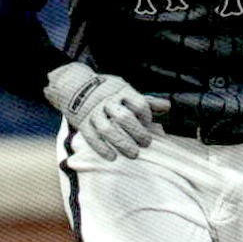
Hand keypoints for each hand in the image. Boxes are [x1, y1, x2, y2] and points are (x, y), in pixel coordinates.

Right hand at [44, 62, 170, 160]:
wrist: (75, 84)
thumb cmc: (107, 90)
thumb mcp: (126, 90)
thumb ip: (146, 101)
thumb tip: (168, 106)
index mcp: (121, 91)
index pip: (138, 104)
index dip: (146, 116)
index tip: (148, 124)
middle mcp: (107, 101)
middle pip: (123, 117)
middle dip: (137, 132)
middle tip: (146, 143)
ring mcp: (93, 112)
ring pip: (107, 129)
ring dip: (121, 144)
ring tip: (134, 154)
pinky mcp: (82, 122)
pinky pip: (91, 137)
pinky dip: (101, 149)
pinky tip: (112, 158)